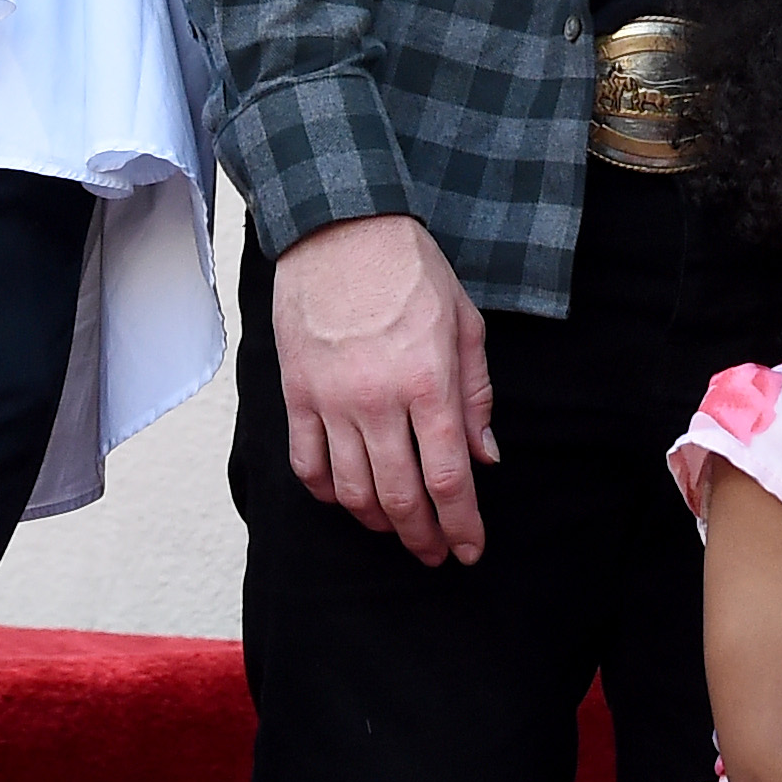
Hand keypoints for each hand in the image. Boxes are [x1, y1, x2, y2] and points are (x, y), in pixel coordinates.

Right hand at [275, 213, 497, 563]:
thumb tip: (485, 457)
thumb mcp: (465, 325)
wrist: (341, 228)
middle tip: (435, 553)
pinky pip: (307, 464)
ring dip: (377, 522)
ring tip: (396, 528)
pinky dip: (327, 493)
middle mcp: (379, 401)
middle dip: (422, 536)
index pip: (448, 478)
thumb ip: (476, 396)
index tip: (469, 549)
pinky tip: (346, 497)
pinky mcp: (297, 394)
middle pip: (400, 497)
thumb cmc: (411, 270)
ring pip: (351, 491)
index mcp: (429, 383)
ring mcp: (332, 400)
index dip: (461, 524)